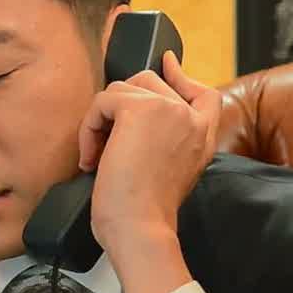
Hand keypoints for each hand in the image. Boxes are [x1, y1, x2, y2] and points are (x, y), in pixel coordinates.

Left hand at [77, 51, 221, 255]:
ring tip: (98, 156)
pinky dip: (89, 129)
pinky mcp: (140, 108)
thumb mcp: (169, 172)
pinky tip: (92, 158)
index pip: (204, 93)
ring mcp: (168, 109)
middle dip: (122, 105)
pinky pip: (103, 101)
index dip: (182, 76)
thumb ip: (167, 140)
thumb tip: (138, 110)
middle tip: (107, 142)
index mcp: (203, 137)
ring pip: (123, 88)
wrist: (140, 228)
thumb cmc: (145, 212)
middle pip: (152, 82)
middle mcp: (191, 118)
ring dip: (101, 120)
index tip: (167, 64)